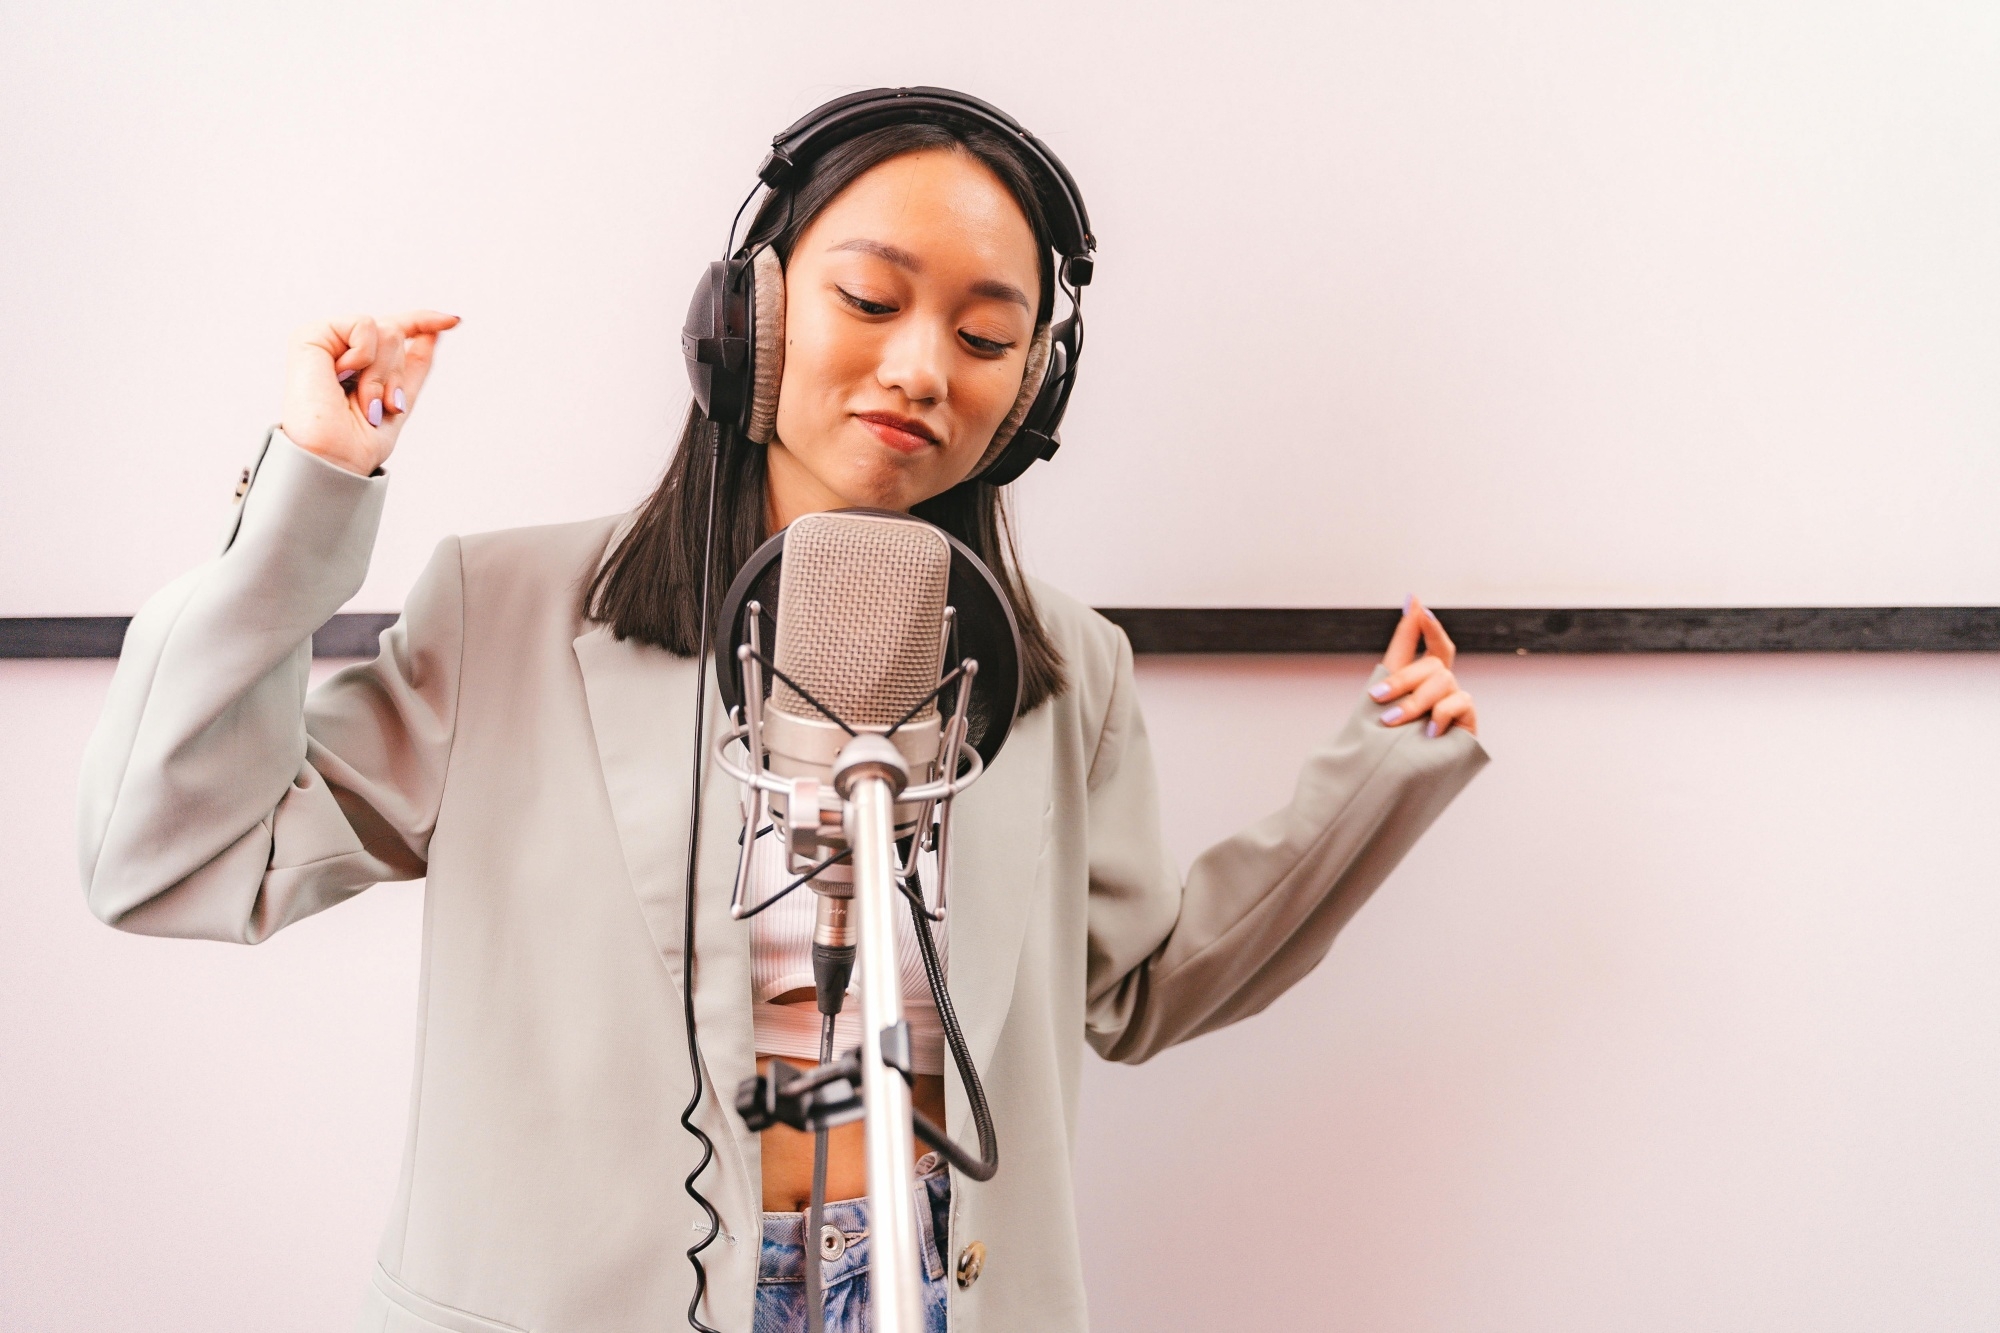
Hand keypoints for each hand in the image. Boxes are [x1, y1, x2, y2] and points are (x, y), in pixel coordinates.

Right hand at [280, 310, 459, 475]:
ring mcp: (326, 341)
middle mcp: (342, 349)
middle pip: (396, 333)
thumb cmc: (359, 442)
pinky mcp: (310, 336)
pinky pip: (364, 325)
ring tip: (363, 402)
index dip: (424, 321)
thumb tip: (434, 333)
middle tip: (379, 407)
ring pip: (386, 330)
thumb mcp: (400, 400)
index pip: (395, 331)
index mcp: (360, 363)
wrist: (334, 459)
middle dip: (397, 374)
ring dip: (382, 375)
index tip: (454, 321)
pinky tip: (342, 375)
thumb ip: (414, 365)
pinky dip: (365, 355)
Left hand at [1370, 596, 1477, 736]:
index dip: (1425, 625)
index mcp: (1420, 681)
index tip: (1415, 601)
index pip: (1430, 645)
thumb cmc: (1380, 741)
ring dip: (1415, 701)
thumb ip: (1398, 649)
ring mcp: (1456, 707)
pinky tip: (1428, 732)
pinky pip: (1460, 702)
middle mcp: (1441, 690)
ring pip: (1443, 681)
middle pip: (1432, 664)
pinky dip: (1440, 714)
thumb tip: (1409, 598)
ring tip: (1393, 722)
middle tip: (1377, 697)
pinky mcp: (1467, 726)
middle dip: (1403, 679)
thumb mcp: (1382, 693)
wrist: (1386, 782)